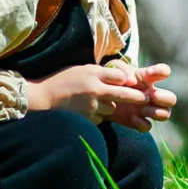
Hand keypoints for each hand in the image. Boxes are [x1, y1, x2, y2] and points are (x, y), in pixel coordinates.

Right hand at [24, 62, 175, 131]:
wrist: (42, 99)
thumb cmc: (61, 81)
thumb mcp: (81, 70)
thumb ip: (100, 73)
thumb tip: (121, 77)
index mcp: (93, 73)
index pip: (119, 75)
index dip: (129, 80)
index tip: (139, 83)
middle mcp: (94, 88)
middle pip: (122, 93)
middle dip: (135, 97)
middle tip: (145, 99)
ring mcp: (91, 105)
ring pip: (111, 108)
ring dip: (108, 107)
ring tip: (93, 103)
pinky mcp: (87, 118)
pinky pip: (100, 118)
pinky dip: (97, 116)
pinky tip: (84, 112)